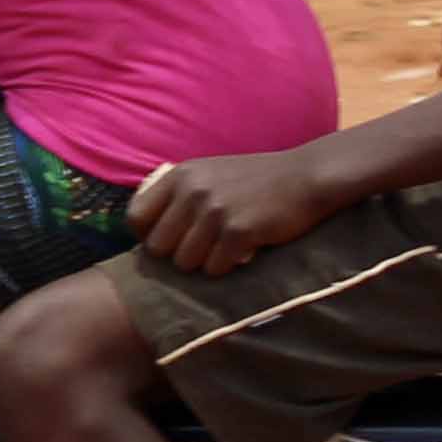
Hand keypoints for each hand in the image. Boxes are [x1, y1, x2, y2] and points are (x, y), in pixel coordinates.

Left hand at [128, 148, 341, 275]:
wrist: (306, 177)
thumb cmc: (256, 180)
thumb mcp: (209, 173)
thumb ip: (179, 195)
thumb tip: (148, 234)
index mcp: (180, 175)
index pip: (135, 218)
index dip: (148, 236)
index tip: (169, 242)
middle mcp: (192, 191)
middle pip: (158, 247)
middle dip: (178, 255)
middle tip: (203, 250)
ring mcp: (215, 211)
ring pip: (185, 262)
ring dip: (204, 263)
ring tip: (224, 250)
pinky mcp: (239, 231)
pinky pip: (214, 268)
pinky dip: (227, 268)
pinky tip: (242, 254)